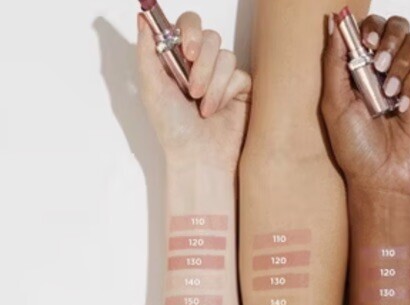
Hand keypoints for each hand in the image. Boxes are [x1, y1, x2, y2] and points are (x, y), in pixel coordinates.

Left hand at [137, 11, 250, 168]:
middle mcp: (200, 65)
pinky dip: (225, 93)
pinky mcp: (240, 90)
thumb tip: (142, 18)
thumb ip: (147, 51)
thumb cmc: (174, 130)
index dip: (189, 31)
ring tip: (202, 107)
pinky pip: (239, 75)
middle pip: (209, 36)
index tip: (185, 50)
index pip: (188, 25)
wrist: (198, 156)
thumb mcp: (151, 88)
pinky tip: (217, 111)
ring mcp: (222, 77)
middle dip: (201, 63)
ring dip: (211, 83)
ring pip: (225, 56)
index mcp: (178, 60)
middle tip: (191, 88)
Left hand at [322, 15, 409, 195]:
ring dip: (402, 61)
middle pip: (394, 26)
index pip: (366, 30)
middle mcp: (381, 72)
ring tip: (389, 92)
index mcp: (356, 71)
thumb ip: (334, 62)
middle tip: (379, 62)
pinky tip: (403, 105)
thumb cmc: (356, 150)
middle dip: (388, 37)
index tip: (365, 44)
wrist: (381, 179)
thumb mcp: (334, 104)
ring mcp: (404, 81)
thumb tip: (334, 22)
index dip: (367, 28)